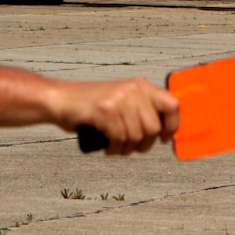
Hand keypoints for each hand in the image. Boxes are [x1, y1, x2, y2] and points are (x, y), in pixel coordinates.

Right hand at [57, 79, 178, 155]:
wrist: (61, 99)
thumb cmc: (91, 104)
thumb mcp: (121, 99)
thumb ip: (142, 109)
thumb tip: (166, 131)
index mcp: (140, 85)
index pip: (173, 105)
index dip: (172, 126)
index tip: (164, 138)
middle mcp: (133, 89)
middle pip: (154, 127)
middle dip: (144, 144)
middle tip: (131, 146)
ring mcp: (119, 99)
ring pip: (137, 136)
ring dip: (126, 148)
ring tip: (117, 146)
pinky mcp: (105, 111)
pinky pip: (119, 138)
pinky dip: (114, 148)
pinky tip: (108, 147)